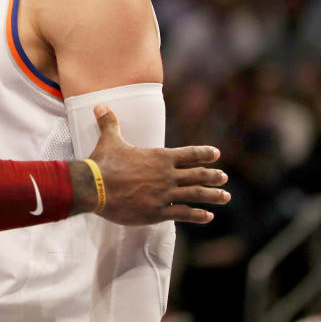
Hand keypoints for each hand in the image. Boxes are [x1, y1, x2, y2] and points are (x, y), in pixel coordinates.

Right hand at [71, 104, 229, 224]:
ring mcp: (164, 195)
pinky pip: (183, 213)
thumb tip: (100, 105)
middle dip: (213, 176)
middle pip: (197, 175)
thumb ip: (110, 123)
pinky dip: (198, 215)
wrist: (95, 187)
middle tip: (224, 178)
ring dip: (212, 196)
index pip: (188, 154)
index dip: (204, 153)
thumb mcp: (109, 139)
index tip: (216, 154)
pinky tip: (208, 216)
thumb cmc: (104, 162)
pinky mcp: (157, 212)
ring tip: (225, 197)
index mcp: (160, 157)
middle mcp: (167, 175)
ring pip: (196, 195)